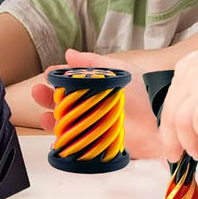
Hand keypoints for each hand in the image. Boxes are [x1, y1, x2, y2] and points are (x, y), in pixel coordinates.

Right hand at [31, 48, 165, 159]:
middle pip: (64, 103)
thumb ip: (93, 62)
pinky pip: (75, 143)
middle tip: (39, 91)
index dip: (58, 79)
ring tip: (44, 114)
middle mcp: (92, 107)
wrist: (158, 120)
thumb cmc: (142, 92)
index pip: (71, 83)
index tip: (49, 74)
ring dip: (52, 118)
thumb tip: (69, 53)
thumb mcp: (117, 70)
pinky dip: (63, 140)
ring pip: (65, 123)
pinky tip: (56, 135)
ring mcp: (93, 126)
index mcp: (97, 88)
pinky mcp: (95, 145)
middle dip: (48, 97)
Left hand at [158, 38, 197, 160]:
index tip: (172, 141)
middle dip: (170, 140)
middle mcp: (192, 71)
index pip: (168, 101)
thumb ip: (196, 86)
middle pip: (170, 112)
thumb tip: (185, 119)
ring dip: (185, 141)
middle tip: (176, 156)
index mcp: (187, 65)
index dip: (167, 126)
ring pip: (180, 120)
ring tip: (196, 151)